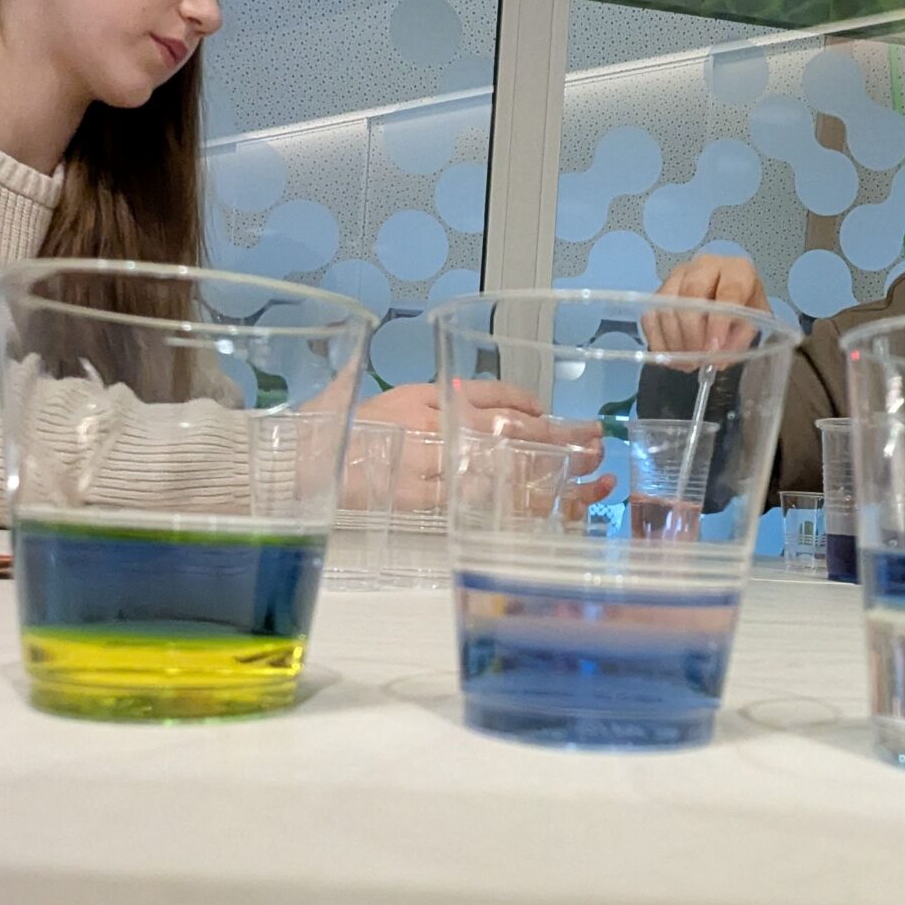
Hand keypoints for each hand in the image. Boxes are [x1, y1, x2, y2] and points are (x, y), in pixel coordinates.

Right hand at [363, 381, 613, 509]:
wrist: (306, 461)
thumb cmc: (356, 427)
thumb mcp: (407, 395)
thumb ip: (460, 396)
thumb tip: (521, 404)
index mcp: (435, 401)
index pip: (504, 405)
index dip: (548, 417)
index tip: (580, 425)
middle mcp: (437, 431)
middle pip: (513, 437)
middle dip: (562, 443)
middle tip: (598, 447)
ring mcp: (430, 468)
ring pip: (504, 472)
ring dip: (551, 476)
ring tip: (590, 478)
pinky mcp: (421, 502)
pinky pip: (479, 505)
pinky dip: (517, 506)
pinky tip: (547, 509)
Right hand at [647, 254, 768, 359]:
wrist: (728, 297)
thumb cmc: (742, 308)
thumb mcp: (752, 324)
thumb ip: (738, 340)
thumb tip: (716, 359)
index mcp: (737, 270)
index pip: (728, 291)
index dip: (719, 323)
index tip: (713, 349)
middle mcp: (705, 266)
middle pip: (690, 292)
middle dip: (692, 332)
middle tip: (697, 359)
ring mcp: (677, 276)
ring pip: (666, 304)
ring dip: (674, 340)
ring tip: (687, 363)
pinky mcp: (659, 291)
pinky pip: (650, 316)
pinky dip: (658, 341)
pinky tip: (672, 358)